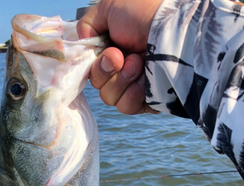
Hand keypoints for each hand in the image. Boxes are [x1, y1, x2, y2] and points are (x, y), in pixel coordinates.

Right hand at [77, 0, 162, 114]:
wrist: (173, 32)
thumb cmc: (145, 15)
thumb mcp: (110, 6)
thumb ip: (87, 23)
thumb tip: (82, 42)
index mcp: (114, 48)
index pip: (92, 67)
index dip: (95, 64)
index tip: (108, 52)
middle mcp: (123, 68)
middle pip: (98, 84)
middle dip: (106, 71)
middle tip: (122, 57)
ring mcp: (134, 85)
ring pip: (109, 97)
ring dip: (121, 81)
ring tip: (139, 64)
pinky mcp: (145, 101)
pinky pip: (125, 106)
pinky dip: (132, 94)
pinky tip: (145, 81)